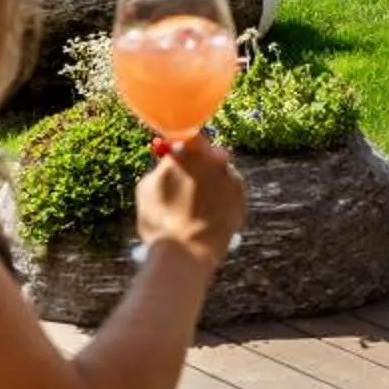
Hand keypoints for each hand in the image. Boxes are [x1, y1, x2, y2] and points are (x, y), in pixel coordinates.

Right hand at [134, 134, 244, 265]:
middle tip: (189, 182)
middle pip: (210, 155)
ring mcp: (231, 178)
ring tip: (198, 207)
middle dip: (201, 164)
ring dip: (213, 183)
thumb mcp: (146, 189)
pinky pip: (231, 193)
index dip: (184, 146)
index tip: (179, 153)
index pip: (190, 137)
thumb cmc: (160, 220)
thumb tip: (167, 162)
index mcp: (190, 151)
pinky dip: (223, 200)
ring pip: (222, 174)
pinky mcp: (242, 197)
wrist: (185, 251)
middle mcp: (215, 159)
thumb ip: (160, 168)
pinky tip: (210, 215)